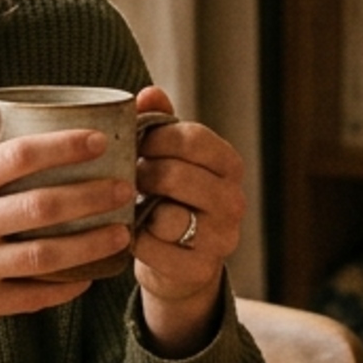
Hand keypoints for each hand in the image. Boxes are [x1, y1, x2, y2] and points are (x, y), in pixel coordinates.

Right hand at [0, 98, 137, 362]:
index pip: (16, 157)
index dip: (64, 147)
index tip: (100, 140)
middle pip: (40, 207)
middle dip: (92, 196)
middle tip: (127, 186)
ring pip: (43, 257)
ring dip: (90, 245)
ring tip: (123, 231)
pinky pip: (30, 297)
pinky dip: (65, 287)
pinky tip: (91, 275)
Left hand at [131, 86, 243, 354]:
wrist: (178, 262)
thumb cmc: (170, 197)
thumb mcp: (170, 158)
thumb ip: (160, 123)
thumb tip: (149, 93)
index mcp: (229, 164)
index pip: (192, 138)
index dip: (155, 138)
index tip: (137, 144)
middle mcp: (234, 200)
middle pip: (176, 175)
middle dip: (143, 174)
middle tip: (128, 177)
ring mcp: (222, 238)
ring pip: (167, 215)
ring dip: (139, 209)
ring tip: (131, 205)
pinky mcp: (201, 269)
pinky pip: (155, 248)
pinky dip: (136, 241)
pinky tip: (133, 235)